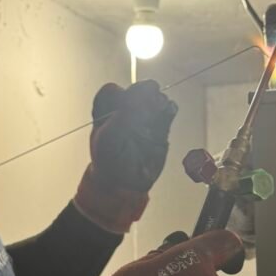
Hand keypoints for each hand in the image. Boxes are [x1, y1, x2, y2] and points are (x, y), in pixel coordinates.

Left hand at [74, 81, 177, 233]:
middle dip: (144, 93)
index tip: (126, 102)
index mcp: (105, 111)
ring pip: (154, 99)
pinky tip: (168, 110)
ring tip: (159, 106)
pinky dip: (169, 109)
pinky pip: (167, 111)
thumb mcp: (110, 137)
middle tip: (150, 99)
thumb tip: (143, 93)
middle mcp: (125, 110)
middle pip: (138, 91)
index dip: (121, 95)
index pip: (112, 91)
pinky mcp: (159, 126)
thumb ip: (125, 113)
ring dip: (158, 100)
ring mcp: (144, 117)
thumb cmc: (110, 161)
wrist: (124, 184)